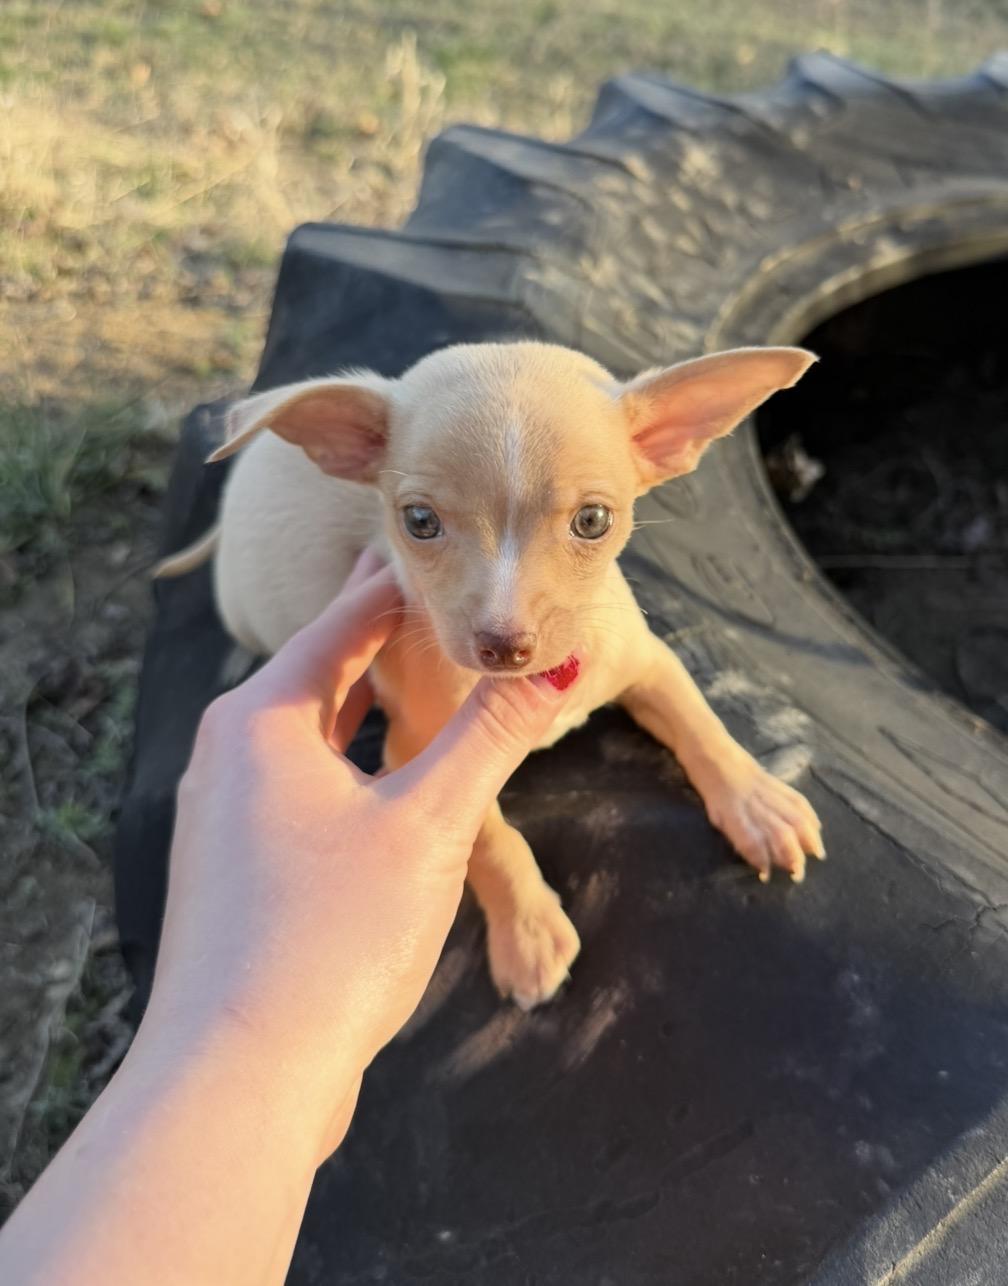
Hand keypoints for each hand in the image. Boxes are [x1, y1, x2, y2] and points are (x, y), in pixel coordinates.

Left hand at [145, 550, 581, 1155]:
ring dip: (374, 706)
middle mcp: (229, 752)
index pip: (347, 618)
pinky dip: (354, 765)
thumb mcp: (430, 822)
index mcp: (260, 716)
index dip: (408, 583)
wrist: (240, 1079)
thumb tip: (563, 658)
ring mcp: (228, 814)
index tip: (458, 554)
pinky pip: (305, 787)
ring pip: (314, 733)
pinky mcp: (239, 870)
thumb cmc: (331, 937)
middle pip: (325, 669)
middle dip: (391, 640)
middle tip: (452, 601)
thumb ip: (493, 733)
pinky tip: (388, 778)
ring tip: (429, 675)